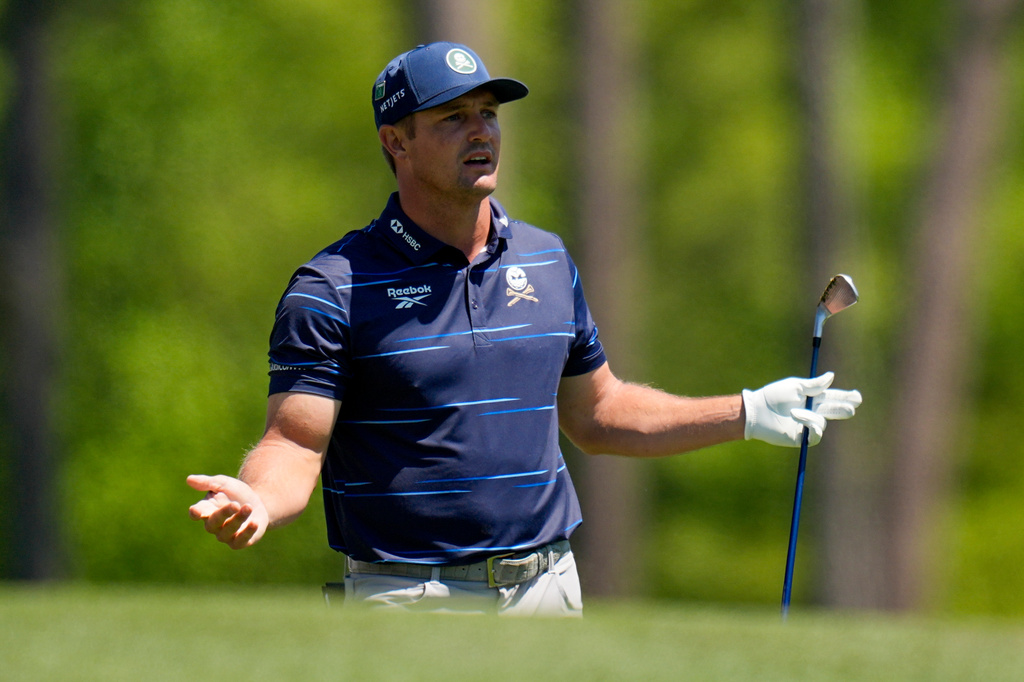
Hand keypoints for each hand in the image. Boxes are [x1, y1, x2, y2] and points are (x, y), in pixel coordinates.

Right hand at [187, 474, 269, 548]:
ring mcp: (226, 536)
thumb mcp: (224, 484)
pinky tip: (254, 522)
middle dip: (224, 513)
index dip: (195, 512)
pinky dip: (248, 532)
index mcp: (206, 509)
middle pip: (213, 522)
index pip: (196, 513)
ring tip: (249, 507)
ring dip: (239, 519)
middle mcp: (214, 525)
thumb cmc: (236, 494)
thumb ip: (208, 482)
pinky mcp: (240, 542)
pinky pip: (241, 541)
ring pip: (228, 531)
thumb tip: (189, 479)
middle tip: (236, 504)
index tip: (196, 511)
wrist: (259, 503)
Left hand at [742, 372, 861, 446]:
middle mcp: (812, 411)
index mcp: (812, 397)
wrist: (758, 411)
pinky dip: (809, 425)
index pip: (834, 397)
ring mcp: (808, 425)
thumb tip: (832, 376)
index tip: (857, 397)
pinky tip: (797, 418)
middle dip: (844, 409)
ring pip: (823, 422)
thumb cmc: (773, 396)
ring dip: (810, 416)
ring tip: (794, 412)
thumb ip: (814, 384)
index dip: (847, 397)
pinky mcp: (802, 437)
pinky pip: (816, 434)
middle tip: (851, 408)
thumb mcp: (794, 386)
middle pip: (835, 411)